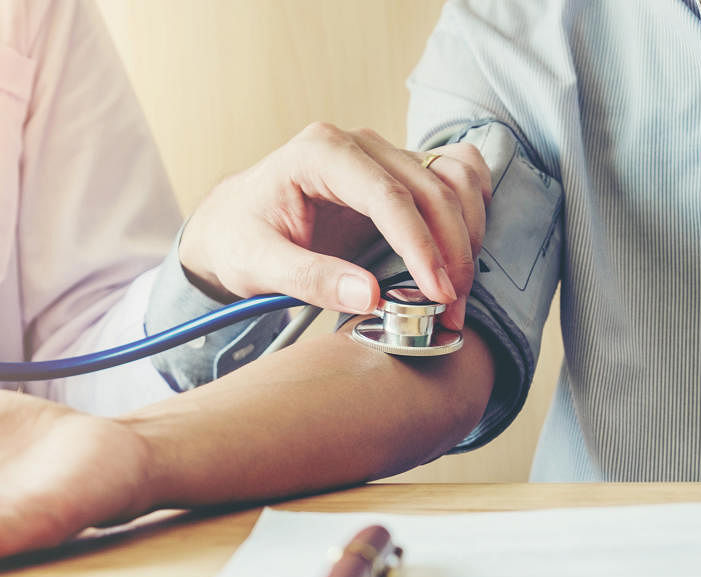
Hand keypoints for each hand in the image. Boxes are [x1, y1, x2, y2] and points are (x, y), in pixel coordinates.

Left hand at [178, 124, 491, 329]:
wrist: (230, 225)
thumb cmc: (238, 240)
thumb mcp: (258, 265)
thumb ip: (310, 279)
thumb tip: (369, 297)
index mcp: (319, 153)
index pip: (387, 195)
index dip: (419, 245)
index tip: (437, 291)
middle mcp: (357, 145)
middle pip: (430, 187)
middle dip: (450, 250)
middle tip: (453, 307)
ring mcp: (382, 155)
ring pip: (452, 178)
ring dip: (467, 234)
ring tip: (458, 291)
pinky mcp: (397, 173)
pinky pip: (454, 175)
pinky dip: (469, 210)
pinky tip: (462, 252)